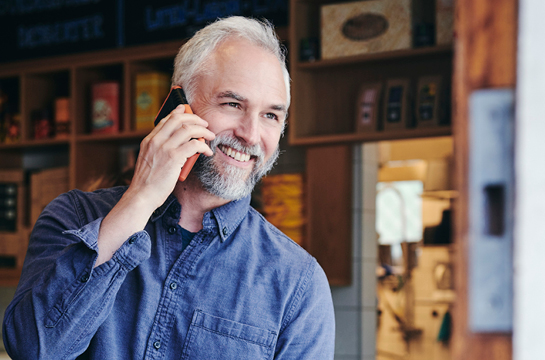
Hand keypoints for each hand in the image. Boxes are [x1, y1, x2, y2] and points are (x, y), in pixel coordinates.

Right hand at [95, 105, 214, 266]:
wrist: (141, 196)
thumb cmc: (148, 183)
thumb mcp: (150, 161)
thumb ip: (160, 151)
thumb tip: (179, 146)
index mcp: (149, 140)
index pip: (165, 120)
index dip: (178, 113)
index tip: (186, 110)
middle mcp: (156, 141)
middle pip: (178, 119)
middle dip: (194, 118)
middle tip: (204, 123)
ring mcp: (164, 148)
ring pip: (188, 129)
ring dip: (203, 130)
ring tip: (210, 136)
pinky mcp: (173, 157)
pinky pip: (194, 144)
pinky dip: (204, 146)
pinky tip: (207, 152)